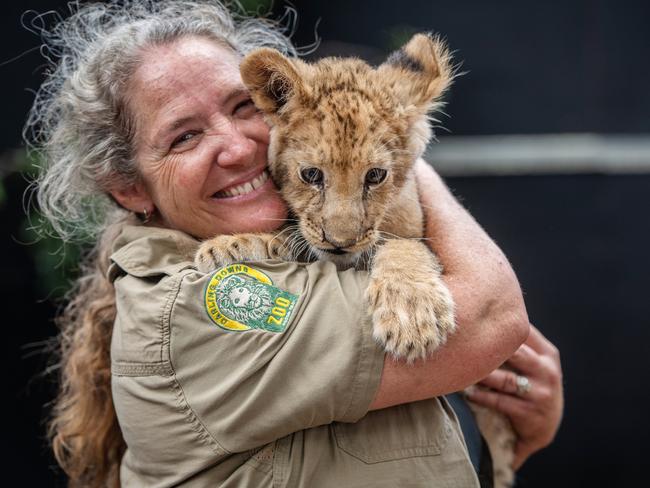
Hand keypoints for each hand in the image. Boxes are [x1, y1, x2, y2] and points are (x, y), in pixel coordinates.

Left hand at [466, 324, 562, 468]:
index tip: (474, 319)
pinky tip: (467, 392)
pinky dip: (481, 396)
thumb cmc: (530, 386)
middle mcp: (547, 371)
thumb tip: (482, 315)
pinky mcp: (530, 414)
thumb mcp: (533, 363)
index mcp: (548, 353)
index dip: (500, 323)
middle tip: (463, 344)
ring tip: (461, 370)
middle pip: (515, 352)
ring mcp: (540, 393)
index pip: (524, 331)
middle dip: (489, 348)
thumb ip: (517, 343)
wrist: (543, 428)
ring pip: (505, 379)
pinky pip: (499, 401)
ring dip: (481, 375)